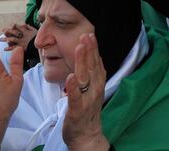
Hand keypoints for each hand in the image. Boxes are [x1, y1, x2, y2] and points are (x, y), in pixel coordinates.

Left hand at [0, 23, 36, 50]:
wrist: (42, 46)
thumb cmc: (39, 38)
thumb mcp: (36, 31)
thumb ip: (30, 27)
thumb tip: (25, 24)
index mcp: (26, 32)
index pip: (19, 27)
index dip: (14, 25)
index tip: (10, 25)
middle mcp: (23, 36)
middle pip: (14, 32)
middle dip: (8, 31)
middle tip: (2, 31)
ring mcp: (22, 41)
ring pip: (12, 39)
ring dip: (6, 39)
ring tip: (0, 39)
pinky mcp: (22, 47)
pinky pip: (14, 48)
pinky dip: (9, 48)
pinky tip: (4, 49)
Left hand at [63, 34, 109, 150]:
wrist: (87, 135)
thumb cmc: (87, 110)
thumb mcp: (92, 89)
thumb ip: (92, 73)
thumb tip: (93, 55)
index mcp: (98, 82)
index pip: (96, 62)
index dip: (94, 48)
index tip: (90, 34)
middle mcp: (95, 88)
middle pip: (92, 66)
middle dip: (89, 50)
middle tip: (86, 35)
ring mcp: (87, 99)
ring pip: (85, 77)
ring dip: (82, 62)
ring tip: (80, 48)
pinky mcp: (78, 110)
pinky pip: (75, 97)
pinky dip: (73, 87)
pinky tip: (70, 77)